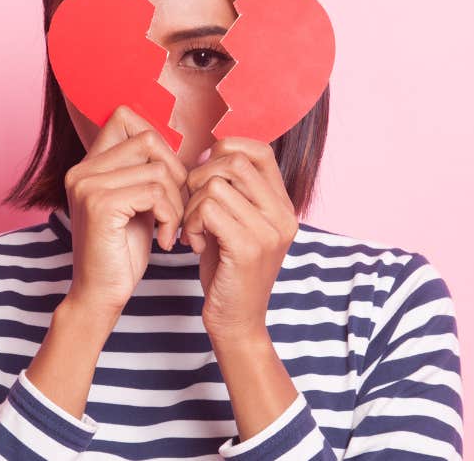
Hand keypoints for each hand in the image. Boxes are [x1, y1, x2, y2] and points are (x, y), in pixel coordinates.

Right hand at [63, 105, 188, 315]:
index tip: (169, 179)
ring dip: (177, 202)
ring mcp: (88, 185)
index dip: (158, 141)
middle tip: (178, 207)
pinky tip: (167, 240)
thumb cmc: (122, 251)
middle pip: (149, 139)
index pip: (125, 116)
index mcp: (88, 165)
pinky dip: (171, 217)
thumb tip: (175, 140)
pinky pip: (156, 193)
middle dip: (175, 172)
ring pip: (158, 169)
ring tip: (173, 228)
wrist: (100, 294)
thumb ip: (145, 171)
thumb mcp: (136, 202)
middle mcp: (82, 169)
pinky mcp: (100, 204)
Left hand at [179, 137, 298, 340]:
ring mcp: (269, 231)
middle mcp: (282, 215)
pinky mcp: (248, 247)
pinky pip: (207, 209)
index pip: (259, 150)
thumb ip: (232, 191)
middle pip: (233, 161)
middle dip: (199, 177)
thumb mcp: (236, 223)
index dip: (225, 151)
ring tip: (192, 230)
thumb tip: (209, 150)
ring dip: (190, 206)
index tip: (204, 175)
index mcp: (283, 206)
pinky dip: (190, 223)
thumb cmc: (229, 271)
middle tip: (191, 206)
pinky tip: (192, 245)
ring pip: (214, 185)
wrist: (237, 322)